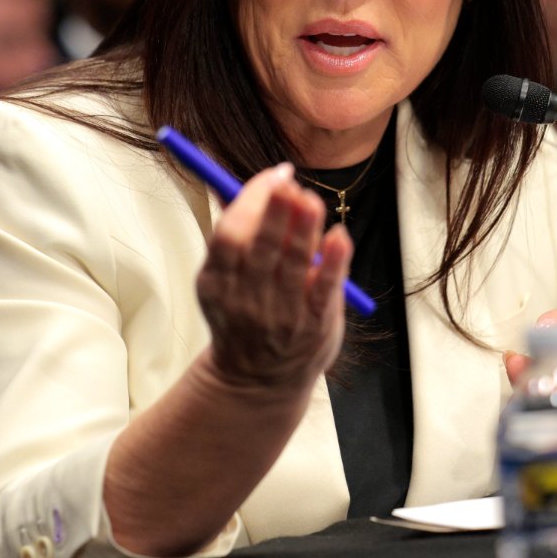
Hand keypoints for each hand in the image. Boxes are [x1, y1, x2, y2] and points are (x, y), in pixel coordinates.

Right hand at [197, 163, 350, 391]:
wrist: (257, 381)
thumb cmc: (244, 314)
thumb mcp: (224, 279)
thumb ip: (237, 230)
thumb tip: (246, 179)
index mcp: (217, 282)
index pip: (230, 233)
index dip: (251, 200)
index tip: (274, 175)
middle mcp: (246, 299)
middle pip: (260, 246)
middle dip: (275, 210)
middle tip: (289, 184)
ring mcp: (282, 315)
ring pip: (294, 263)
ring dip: (304, 227)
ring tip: (310, 200)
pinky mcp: (314, 325)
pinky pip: (325, 289)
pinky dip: (334, 260)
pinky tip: (339, 235)